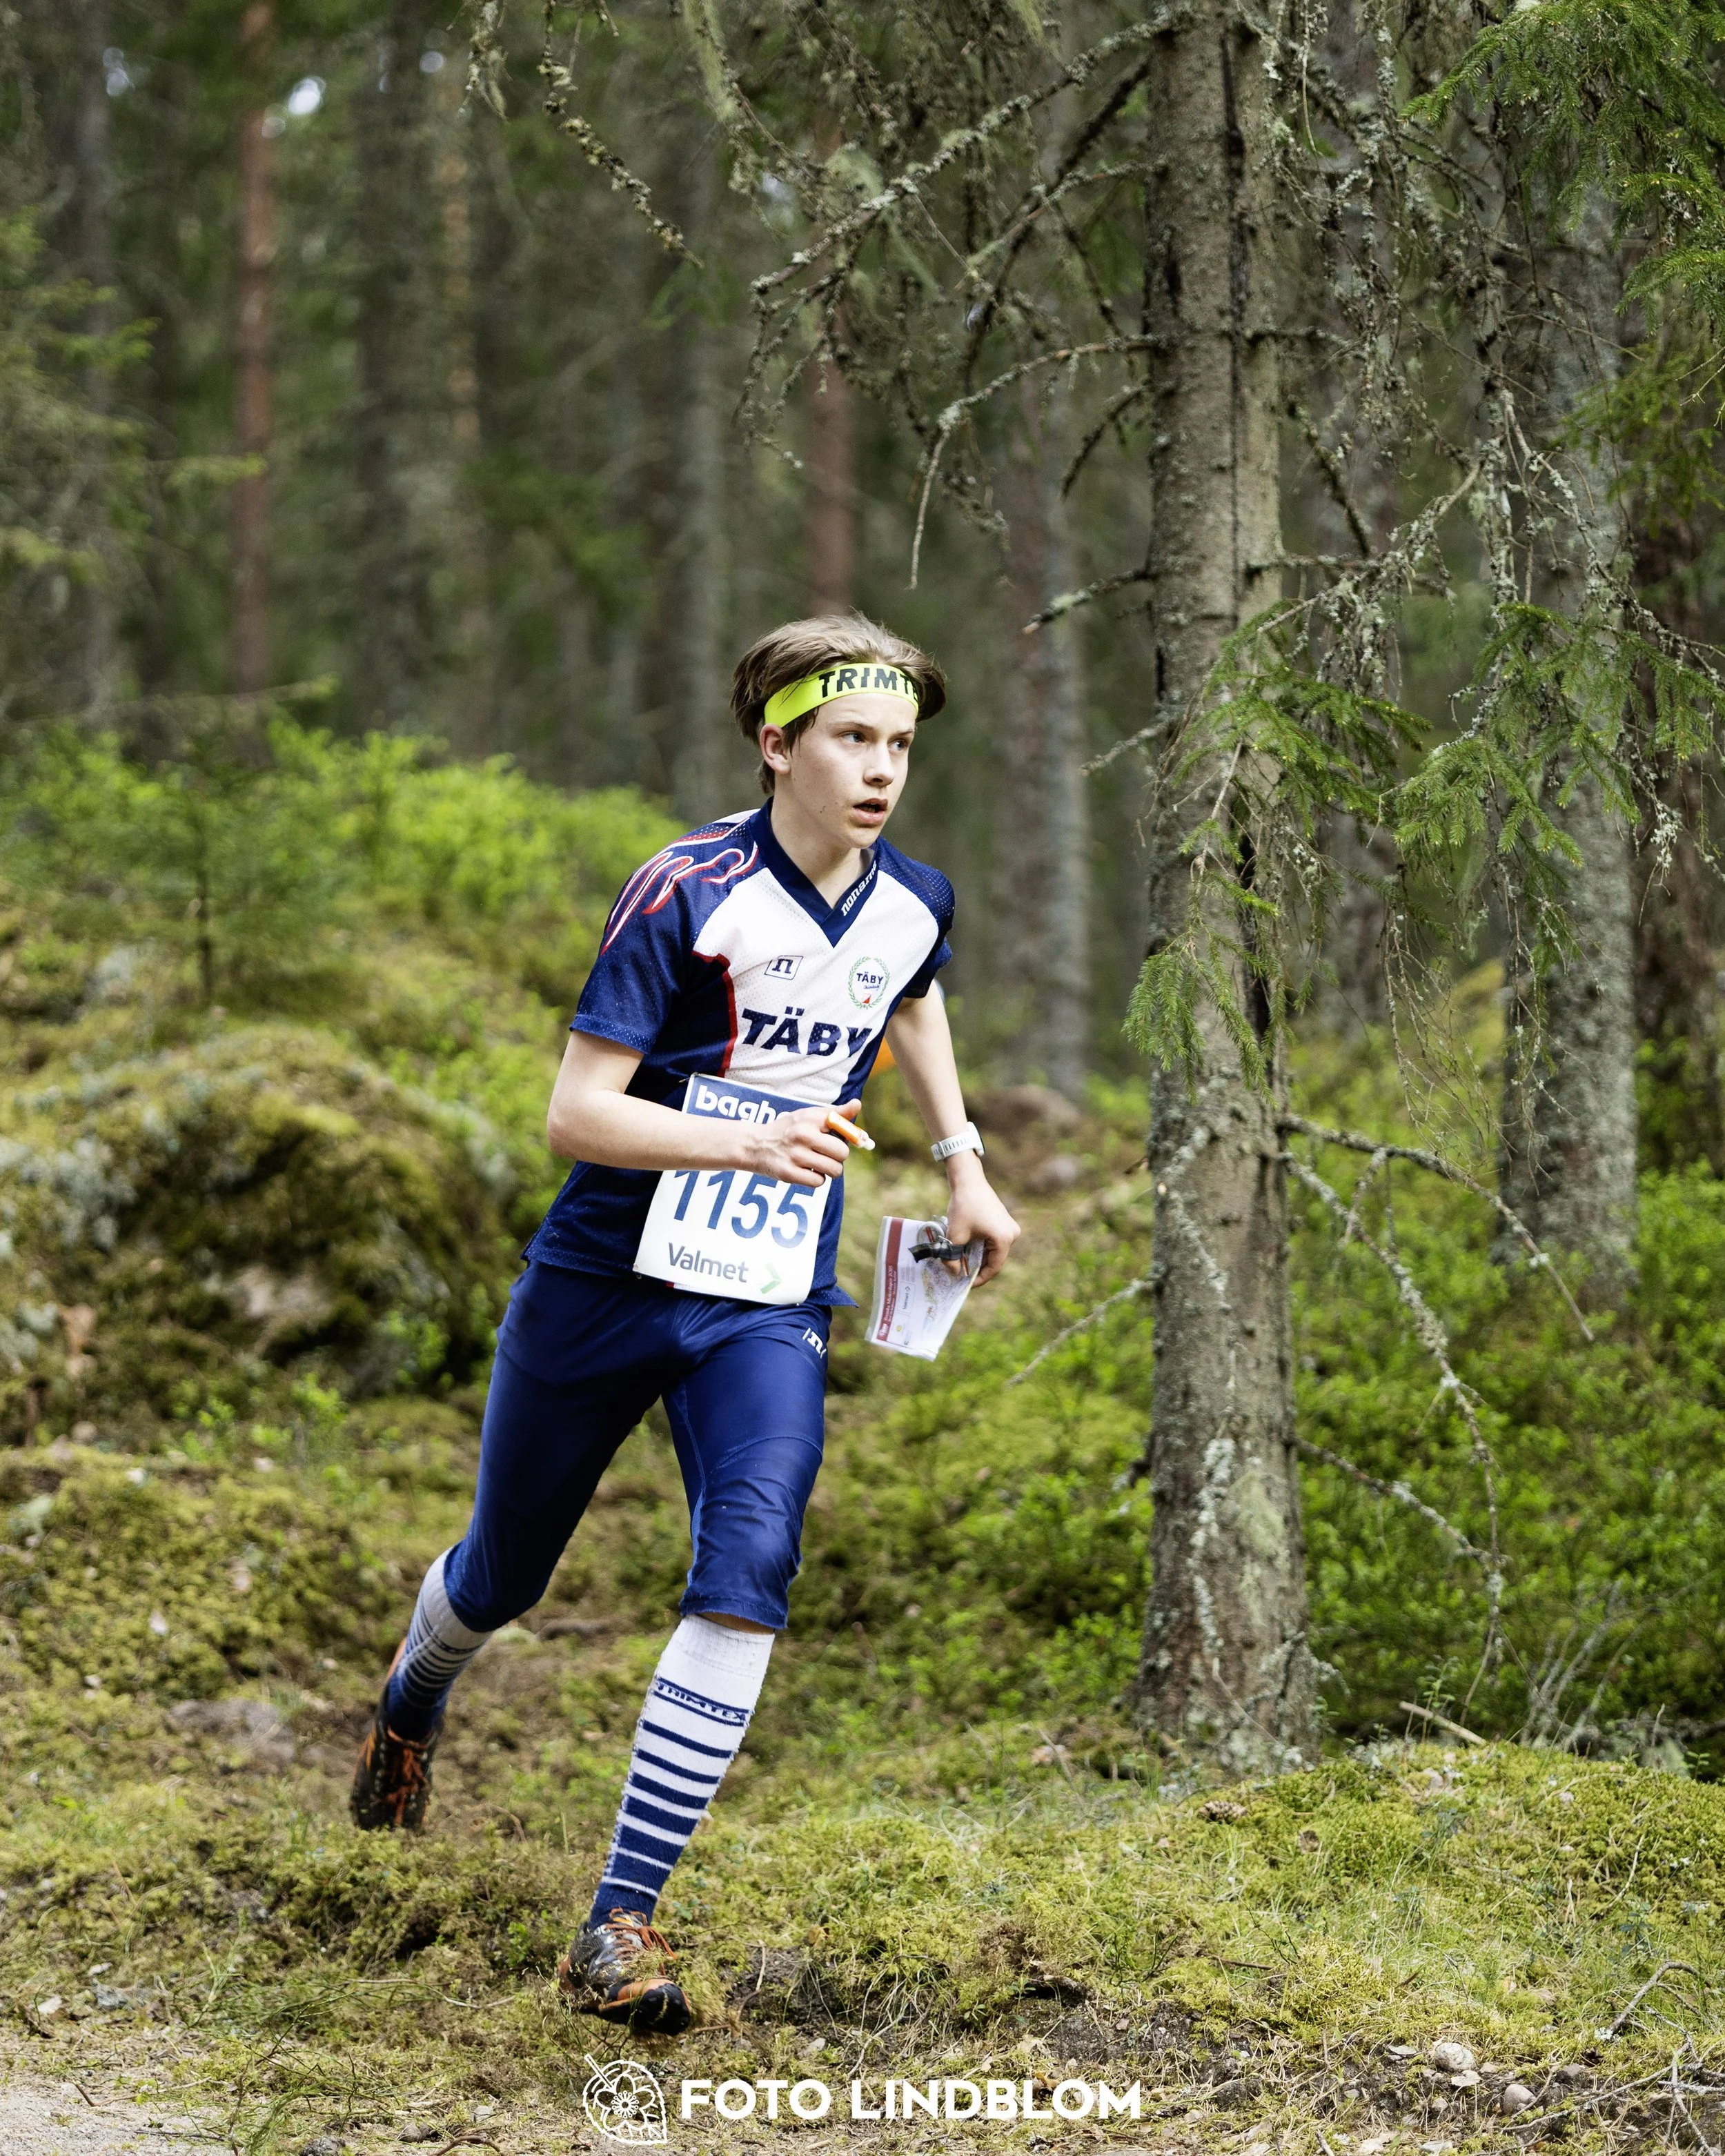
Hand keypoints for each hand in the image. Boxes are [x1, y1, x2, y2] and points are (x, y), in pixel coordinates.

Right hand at [745, 1097, 860, 1188]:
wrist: (754, 1145)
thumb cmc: (788, 1129)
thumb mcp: (808, 1115)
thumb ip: (834, 1113)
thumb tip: (857, 1104)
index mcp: (809, 1119)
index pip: (842, 1126)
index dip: (851, 1136)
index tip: (850, 1140)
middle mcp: (802, 1136)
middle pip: (842, 1153)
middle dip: (839, 1155)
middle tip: (828, 1153)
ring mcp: (795, 1156)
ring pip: (834, 1169)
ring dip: (830, 1169)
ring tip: (818, 1162)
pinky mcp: (789, 1174)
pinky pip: (819, 1181)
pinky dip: (817, 1178)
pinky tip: (807, 1170)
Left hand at [944, 1160, 1019, 1285]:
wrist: (969, 1180)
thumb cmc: (963, 1207)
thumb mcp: (955, 1236)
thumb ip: (953, 1258)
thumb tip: (953, 1273)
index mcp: (1004, 1239)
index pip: (993, 1267)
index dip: (979, 1278)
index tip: (965, 1284)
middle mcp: (1012, 1234)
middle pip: (994, 1259)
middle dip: (977, 1266)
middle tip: (961, 1273)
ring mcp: (1009, 1227)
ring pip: (993, 1250)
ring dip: (978, 1256)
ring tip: (961, 1261)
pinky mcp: (1004, 1221)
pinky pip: (993, 1240)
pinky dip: (981, 1246)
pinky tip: (967, 1248)